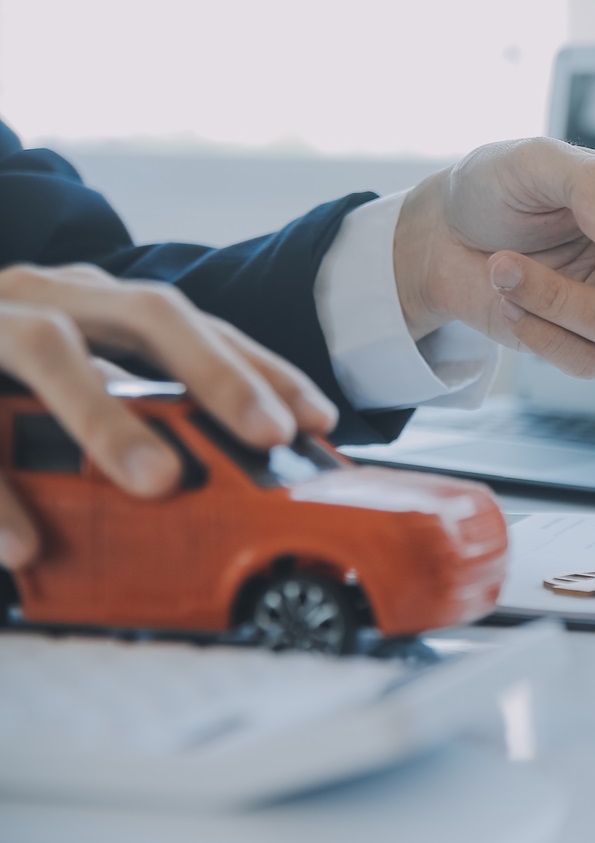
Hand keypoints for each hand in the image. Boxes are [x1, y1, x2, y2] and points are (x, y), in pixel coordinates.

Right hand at [0, 264, 337, 568]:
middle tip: (268, 432)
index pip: (197, 324)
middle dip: (214, 370)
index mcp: (93, 300)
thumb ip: (134, 408)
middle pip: (147, 312)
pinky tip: (22, 547)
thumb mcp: (65, 377)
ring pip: (50, 350)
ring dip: (107, 418)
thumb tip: (225, 470)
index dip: (261, 366)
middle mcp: (45, 295)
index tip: (318, 419)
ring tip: (160, 484)